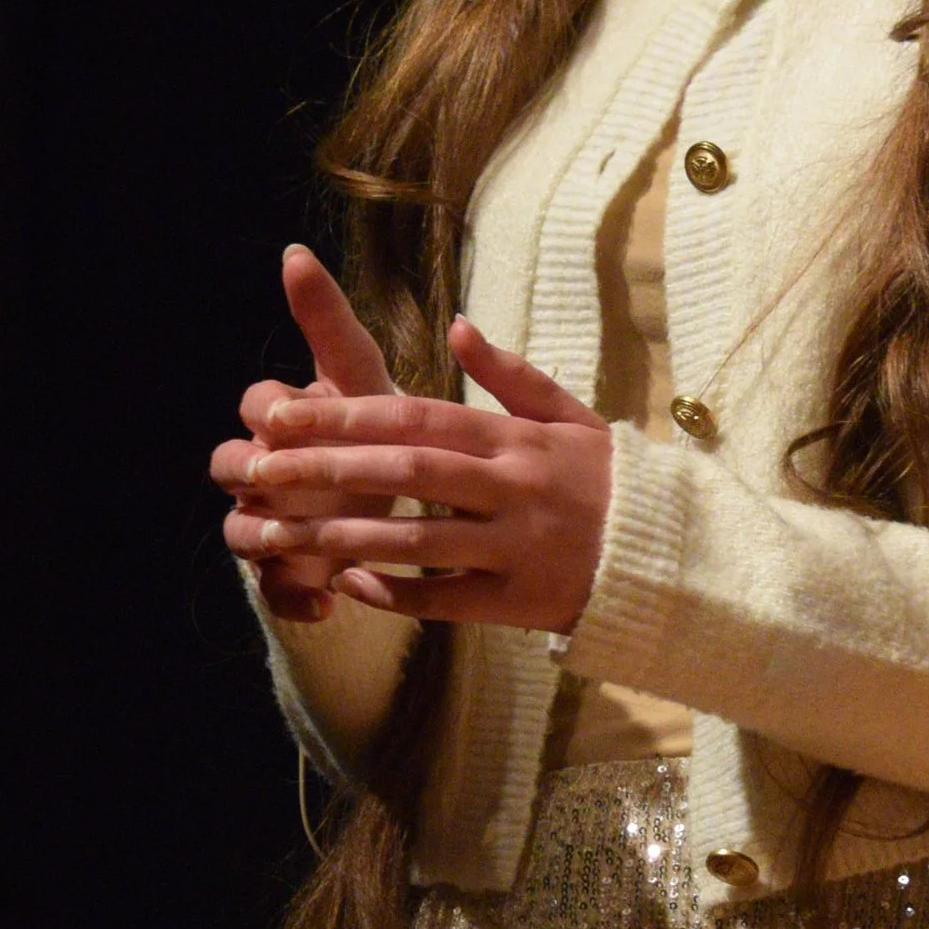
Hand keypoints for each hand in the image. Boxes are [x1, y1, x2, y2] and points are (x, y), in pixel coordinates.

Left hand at [212, 247, 613, 634]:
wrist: (671, 560)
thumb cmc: (609, 483)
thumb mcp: (570, 417)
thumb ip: (510, 374)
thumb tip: (456, 326)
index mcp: (517, 439)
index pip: (419, 417)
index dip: (347, 414)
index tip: (283, 415)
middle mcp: (514, 489)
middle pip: (407, 471)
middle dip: (326, 468)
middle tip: (257, 469)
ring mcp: (515, 548)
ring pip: (416, 540)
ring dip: (342, 535)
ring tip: (280, 532)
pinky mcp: (517, 603)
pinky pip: (443, 600)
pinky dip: (394, 592)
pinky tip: (346, 582)